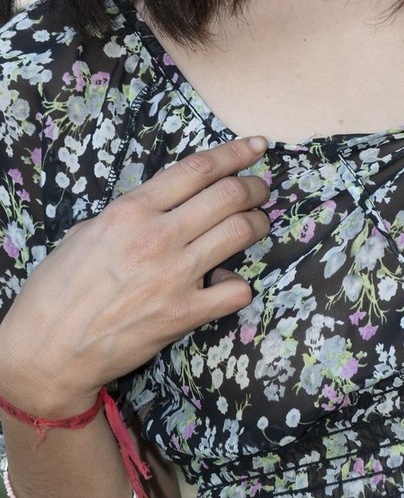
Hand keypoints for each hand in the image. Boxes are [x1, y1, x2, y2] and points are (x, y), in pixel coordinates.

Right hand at [0, 136, 269, 417]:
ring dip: (258, 223)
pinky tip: (232, 283)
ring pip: (240, 232)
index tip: (257, 146)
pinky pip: (235, 291)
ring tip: (258, 223)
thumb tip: (165, 204)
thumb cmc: (58, 289)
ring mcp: (174, 276)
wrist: (46, 351)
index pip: (198, 169)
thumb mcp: (88, 231)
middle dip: (255, 187)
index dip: (235, 152)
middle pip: (229, 195)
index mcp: (132, 210)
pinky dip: (241, 284)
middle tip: (261, 190)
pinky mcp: (182, 315)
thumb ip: (132, 213)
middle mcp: (157, 236)